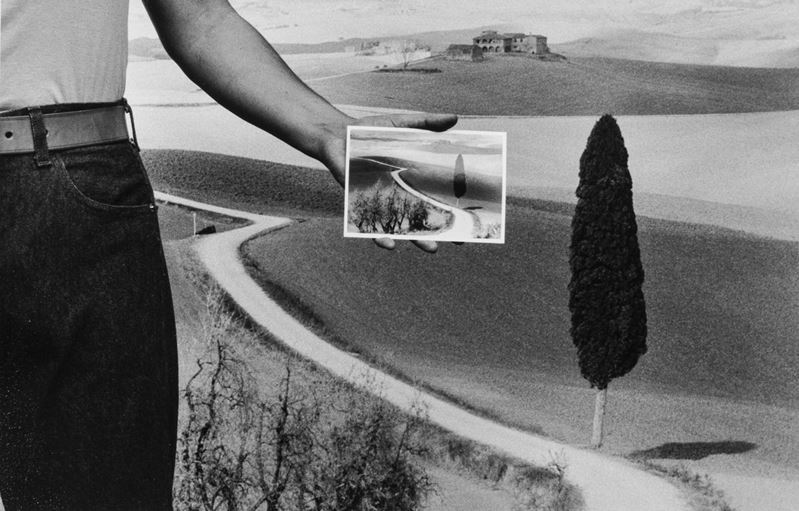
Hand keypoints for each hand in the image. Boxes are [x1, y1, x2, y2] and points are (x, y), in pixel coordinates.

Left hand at [321, 112, 457, 253]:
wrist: (335, 134)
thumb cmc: (368, 131)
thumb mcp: (401, 124)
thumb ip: (426, 123)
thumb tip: (455, 119)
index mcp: (411, 178)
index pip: (436, 197)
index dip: (453, 208)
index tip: (472, 220)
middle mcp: (398, 194)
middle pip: (422, 217)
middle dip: (442, 230)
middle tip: (459, 241)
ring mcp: (380, 201)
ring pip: (401, 226)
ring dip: (416, 239)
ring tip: (432, 248)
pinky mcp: (360, 204)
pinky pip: (370, 225)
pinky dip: (379, 236)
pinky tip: (390, 244)